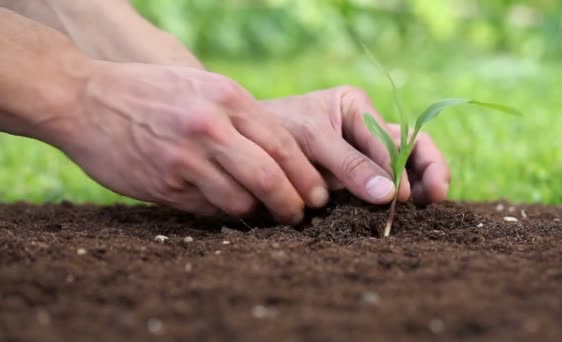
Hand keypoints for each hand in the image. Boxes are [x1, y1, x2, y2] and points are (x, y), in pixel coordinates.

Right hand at [59, 61, 328, 222]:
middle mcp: (209, 126)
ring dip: (257, 212)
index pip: (283, 144)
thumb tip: (276, 160)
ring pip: (240, 200)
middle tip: (299, 215)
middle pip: (269, 176)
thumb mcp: (201, 87)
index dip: (305, 175)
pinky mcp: (164, 184)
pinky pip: (207, 209)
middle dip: (292, 203)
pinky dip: (222, 213)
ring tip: (263, 214)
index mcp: (226, 97)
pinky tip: (225, 208)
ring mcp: (185, 157)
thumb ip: (239, 118)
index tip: (317, 193)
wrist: (84, 98)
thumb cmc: (150, 93)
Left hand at [260, 86, 449, 205]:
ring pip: (407, 169)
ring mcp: (363, 158)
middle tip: (434, 197)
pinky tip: (407, 213)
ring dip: (420, 187)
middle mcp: (366, 131)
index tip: (398, 195)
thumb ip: (349, 164)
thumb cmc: (274, 132)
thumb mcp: (310, 140)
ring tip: (427, 206)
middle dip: (428, 171)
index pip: (390, 136)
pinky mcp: (356, 182)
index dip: (400, 165)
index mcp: (356, 108)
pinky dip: (400, 199)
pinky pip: (386, 189)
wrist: (246, 151)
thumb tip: (391, 196)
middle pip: (412, 147)